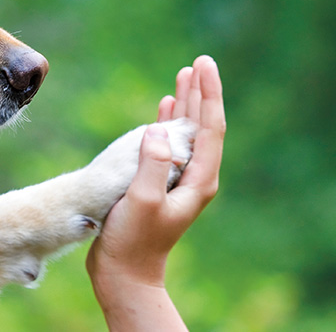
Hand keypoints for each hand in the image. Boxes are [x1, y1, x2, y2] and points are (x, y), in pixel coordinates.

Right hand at [87, 55, 224, 328]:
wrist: (125, 273)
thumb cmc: (132, 242)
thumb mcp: (141, 202)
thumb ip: (152, 165)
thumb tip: (157, 130)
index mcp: (199, 180)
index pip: (210, 127)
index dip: (208, 94)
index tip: (204, 66)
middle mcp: (194, 177)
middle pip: (202, 125)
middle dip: (201, 93)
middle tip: (199, 62)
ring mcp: (179, 180)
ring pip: (187, 132)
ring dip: (186, 103)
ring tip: (184, 75)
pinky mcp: (161, 182)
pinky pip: (170, 144)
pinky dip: (168, 122)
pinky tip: (164, 106)